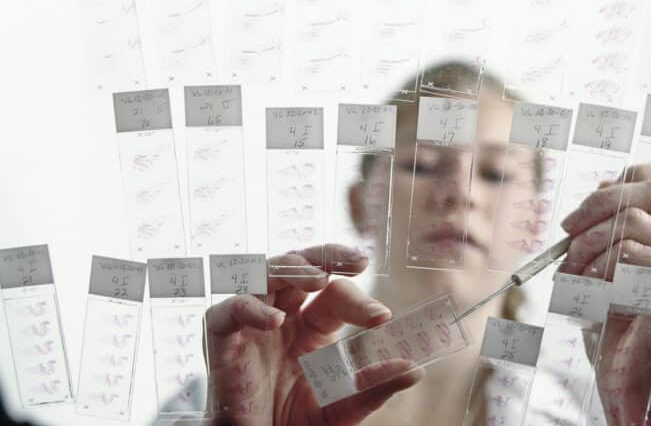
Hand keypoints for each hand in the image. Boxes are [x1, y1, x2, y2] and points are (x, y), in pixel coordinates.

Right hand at [205, 244, 422, 425]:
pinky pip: (229, 309)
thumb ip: (372, 387)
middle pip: (301, 265)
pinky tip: (275, 321)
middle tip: (357, 260)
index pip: (335, 294)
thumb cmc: (293, 425)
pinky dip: (250, 308)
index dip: (359, 300)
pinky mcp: (221, 338)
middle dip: (328, 256)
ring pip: (265, 273)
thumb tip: (414, 370)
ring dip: (292, 268)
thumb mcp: (341, 407)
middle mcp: (282, 315)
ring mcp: (251, 323)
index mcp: (311, 325)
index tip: (382, 318)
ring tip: (318, 277)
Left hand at [561, 162, 650, 424]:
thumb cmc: (626, 347)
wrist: (649, 406)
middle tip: (566, 231)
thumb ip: (614, 240)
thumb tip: (598, 193)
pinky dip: (599, 270)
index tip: (585, 210)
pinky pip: (637, 257)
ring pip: (637, 223)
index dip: (624, 180)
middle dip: (598, 204)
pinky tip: (590, 296)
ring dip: (590, 244)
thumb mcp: (613, 282)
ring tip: (573, 277)